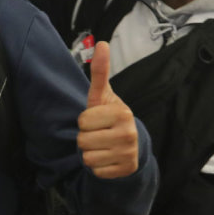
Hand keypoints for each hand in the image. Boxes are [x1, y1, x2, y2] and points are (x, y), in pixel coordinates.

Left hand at [77, 42, 138, 178]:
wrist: (131, 145)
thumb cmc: (110, 117)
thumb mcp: (103, 96)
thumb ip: (100, 72)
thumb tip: (102, 43)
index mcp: (122, 112)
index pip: (83, 121)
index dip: (86, 121)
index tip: (98, 120)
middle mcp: (128, 133)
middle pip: (83, 140)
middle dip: (86, 138)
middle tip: (100, 134)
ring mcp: (128, 154)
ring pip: (87, 157)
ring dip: (90, 153)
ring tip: (103, 146)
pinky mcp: (125, 171)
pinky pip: (95, 171)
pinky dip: (98, 167)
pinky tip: (108, 158)